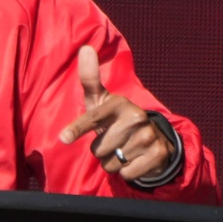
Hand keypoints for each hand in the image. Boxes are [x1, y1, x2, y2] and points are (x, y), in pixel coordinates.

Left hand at [58, 45, 174, 181]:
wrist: (154, 140)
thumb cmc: (116, 119)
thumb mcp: (102, 101)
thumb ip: (90, 78)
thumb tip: (85, 48)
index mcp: (119, 104)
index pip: (92, 119)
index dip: (77, 129)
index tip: (63, 138)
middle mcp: (137, 117)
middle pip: (98, 148)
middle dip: (101, 150)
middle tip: (113, 141)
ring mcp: (149, 136)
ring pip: (111, 163)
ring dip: (113, 161)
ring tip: (124, 149)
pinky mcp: (159, 154)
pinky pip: (126, 173)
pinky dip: (127, 171)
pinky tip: (135, 160)